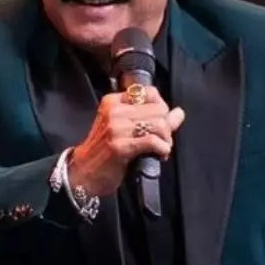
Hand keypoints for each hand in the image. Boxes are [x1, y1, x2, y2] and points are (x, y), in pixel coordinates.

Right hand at [68, 85, 186, 197]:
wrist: (85, 173)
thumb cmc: (105, 151)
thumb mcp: (125, 129)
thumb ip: (152, 119)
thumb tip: (179, 113)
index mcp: (113, 101)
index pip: (149, 92)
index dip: (161, 107)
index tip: (159, 122)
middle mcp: (114, 111)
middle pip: (158, 109)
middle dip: (166, 126)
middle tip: (162, 140)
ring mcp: (116, 128)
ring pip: (159, 124)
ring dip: (166, 140)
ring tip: (161, 149)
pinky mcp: (120, 146)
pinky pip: (153, 141)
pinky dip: (162, 149)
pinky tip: (160, 155)